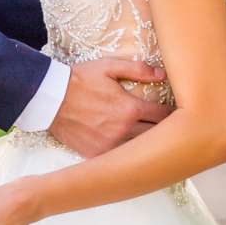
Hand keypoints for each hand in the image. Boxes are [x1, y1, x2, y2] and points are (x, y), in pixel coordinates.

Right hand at [49, 59, 170, 158]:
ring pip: (139, 149)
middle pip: (156, 135)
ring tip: (152, 138)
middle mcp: (123, 130)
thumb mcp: (109, 67)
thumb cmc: (80, 80)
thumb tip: (162, 75)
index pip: (163, 116)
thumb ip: (138, 70)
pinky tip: (128, 147)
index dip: (171, 114)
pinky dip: (125, 152)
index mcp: (130, 109)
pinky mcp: (96, 154)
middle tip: (169, 126)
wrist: (51, 98)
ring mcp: (109, 145)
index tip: (174, 113)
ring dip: (145, 143)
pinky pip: (118, 157)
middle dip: (164, 130)